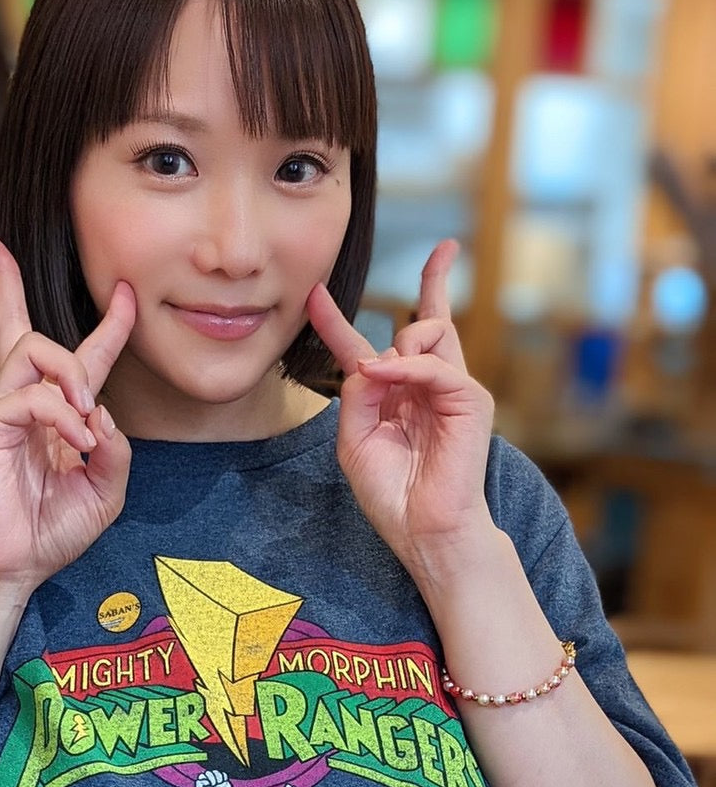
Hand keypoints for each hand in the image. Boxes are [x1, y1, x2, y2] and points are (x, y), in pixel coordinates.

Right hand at [0, 233, 136, 592]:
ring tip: (86, 415)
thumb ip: (116, 450)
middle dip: (4, 282)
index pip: (81, 358)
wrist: (13, 566)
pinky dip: (63, 415)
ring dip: (71, 373)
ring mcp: (2, 412)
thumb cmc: (52, 532)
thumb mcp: (106, 491)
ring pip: (32, 348)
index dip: (108, 326)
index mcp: (56, 417)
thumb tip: (104, 411)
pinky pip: (32, 397)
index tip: (125, 293)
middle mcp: (24, 405)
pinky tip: (78, 443)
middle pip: (14, 327)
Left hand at [307, 241, 495, 575]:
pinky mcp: (470, 400)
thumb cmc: (392, 494)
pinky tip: (383, 375)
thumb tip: (372, 357)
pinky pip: (434, 365)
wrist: (423, 529)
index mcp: (395, 398)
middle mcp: (425, 388)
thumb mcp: (354, 439)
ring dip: (398, 346)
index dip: (339, 321)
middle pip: (429, 321)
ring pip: (430, 332)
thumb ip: (357, 394)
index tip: (315, 293)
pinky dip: (406, 367)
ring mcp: (451, 390)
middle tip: (437, 256)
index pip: (371, 350)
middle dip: (434, 282)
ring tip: (380, 374)